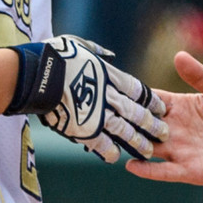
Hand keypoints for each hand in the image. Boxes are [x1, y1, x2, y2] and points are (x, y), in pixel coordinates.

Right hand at [30, 35, 167, 162]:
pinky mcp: (84, 129)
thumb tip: (108, 54)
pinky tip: (116, 157)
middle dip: (151, 124)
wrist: (37, 74)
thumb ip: (96, 52)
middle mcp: (108, 96)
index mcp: (109, 75)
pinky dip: (109, 151)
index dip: (151, 101)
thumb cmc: (55, 55)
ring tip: (149, 151)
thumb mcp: (80, 46)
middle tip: (164, 133)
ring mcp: (97, 114)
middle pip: (136, 113)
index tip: (161, 108)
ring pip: (125, 131)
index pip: (138, 91)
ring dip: (138, 142)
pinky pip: (101, 144)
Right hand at [126, 51, 202, 187]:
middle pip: (143, 125)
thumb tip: (178, 55)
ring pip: (147, 147)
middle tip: (107, 115)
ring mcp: (177, 151)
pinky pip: (162, 171)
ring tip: (113, 140)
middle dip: (127, 120)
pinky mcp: (186, 170)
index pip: (150, 101)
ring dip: (132, 144)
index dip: (135, 97)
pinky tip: (132, 165)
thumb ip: (200, 76)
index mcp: (178, 108)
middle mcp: (172, 129)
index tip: (115, 89)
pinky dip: (146, 169)